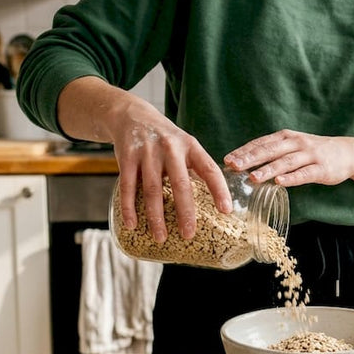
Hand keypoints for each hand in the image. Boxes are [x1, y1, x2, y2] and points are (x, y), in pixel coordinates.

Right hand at [110, 100, 230, 242]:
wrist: (132, 116)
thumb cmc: (165, 139)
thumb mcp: (184, 145)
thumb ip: (195, 168)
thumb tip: (213, 201)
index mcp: (190, 146)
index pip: (209, 169)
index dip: (219, 190)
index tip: (226, 211)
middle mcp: (171, 148)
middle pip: (181, 184)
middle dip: (185, 212)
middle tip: (188, 234)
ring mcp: (148, 152)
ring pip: (153, 190)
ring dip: (156, 217)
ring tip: (161, 237)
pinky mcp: (127, 157)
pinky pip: (128, 187)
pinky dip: (129, 208)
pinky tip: (132, 224)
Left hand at [223, 129, 353, 186]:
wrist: (347, 152)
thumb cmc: (314, 151)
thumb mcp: (292, 145)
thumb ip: (273, 152)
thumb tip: (246, 163)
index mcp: (286, 137)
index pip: (261, 143)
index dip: (244, 151)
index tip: (227, 160)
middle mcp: (296, 143)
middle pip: (270, 150)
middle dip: (250, 158)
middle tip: (233, 166)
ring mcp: (309, 155)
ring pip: (285, 162)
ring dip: (268, 170)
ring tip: (252, 178)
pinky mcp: (321, 169)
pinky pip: (304, 174)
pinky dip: (291, 178)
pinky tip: (280, 183)